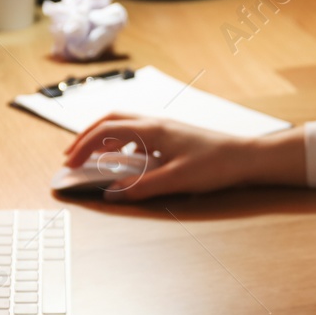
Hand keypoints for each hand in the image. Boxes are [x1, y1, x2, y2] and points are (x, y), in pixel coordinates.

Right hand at [61, 113, 254, 201]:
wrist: (246, 157)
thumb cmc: (215, 165)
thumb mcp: (175, 180)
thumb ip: (141, 187)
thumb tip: (111, 195)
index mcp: (153, 129)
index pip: (106, 131)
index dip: (83, 146)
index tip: (69, 164)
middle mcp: (156, 123)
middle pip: (111, 120)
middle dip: (87, 136)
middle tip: (72, 156)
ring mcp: (164, 128)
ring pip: (124, 125)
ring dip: (104, 139)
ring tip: (93, 159)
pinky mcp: (172, 136)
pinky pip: (138, 134)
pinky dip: (123, 145)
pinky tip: (127, 163)